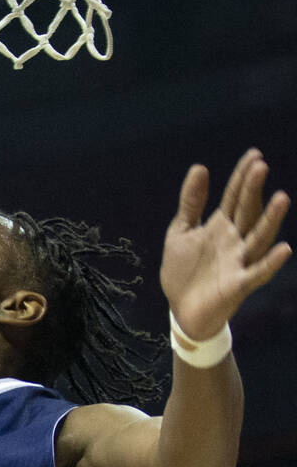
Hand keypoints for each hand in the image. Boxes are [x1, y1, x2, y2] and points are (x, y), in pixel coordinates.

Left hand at [161, 149, 290, 339]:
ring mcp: (238, 262)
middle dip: (252, 190)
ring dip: (270, 220)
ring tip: (281, 198)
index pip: (234, 197)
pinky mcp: (238, 285)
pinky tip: (284, 249)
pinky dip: (270, 263)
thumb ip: (191, 203)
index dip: (242, 176)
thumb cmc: (183, 271)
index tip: (254, 154)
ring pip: (258, 238)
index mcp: (220, 226)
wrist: (181, 311)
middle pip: (246, 211)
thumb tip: (200, 166)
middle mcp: (234, 241)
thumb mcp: (181, 232)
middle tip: (260, 166)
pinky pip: (257, 273)